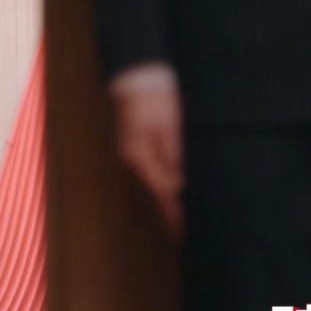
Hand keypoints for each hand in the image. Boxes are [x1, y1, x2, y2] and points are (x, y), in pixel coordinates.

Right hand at [112, 82, 184, 238]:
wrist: (137, 75)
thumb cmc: (156, 98)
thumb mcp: (169, 126)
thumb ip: (171, 155)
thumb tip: (175, 186)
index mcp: (141, 156)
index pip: (160, 192)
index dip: (171, 214)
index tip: (180, 234)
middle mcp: (132, 159)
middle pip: (152, 192)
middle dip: (165, 213)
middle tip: (179, 235)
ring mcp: (130, 153)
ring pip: (148, 184)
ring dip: (160, 201)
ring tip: (173, 220)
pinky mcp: (132, 147)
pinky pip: (146, 172)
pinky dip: (156, 186)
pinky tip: (164, 192)